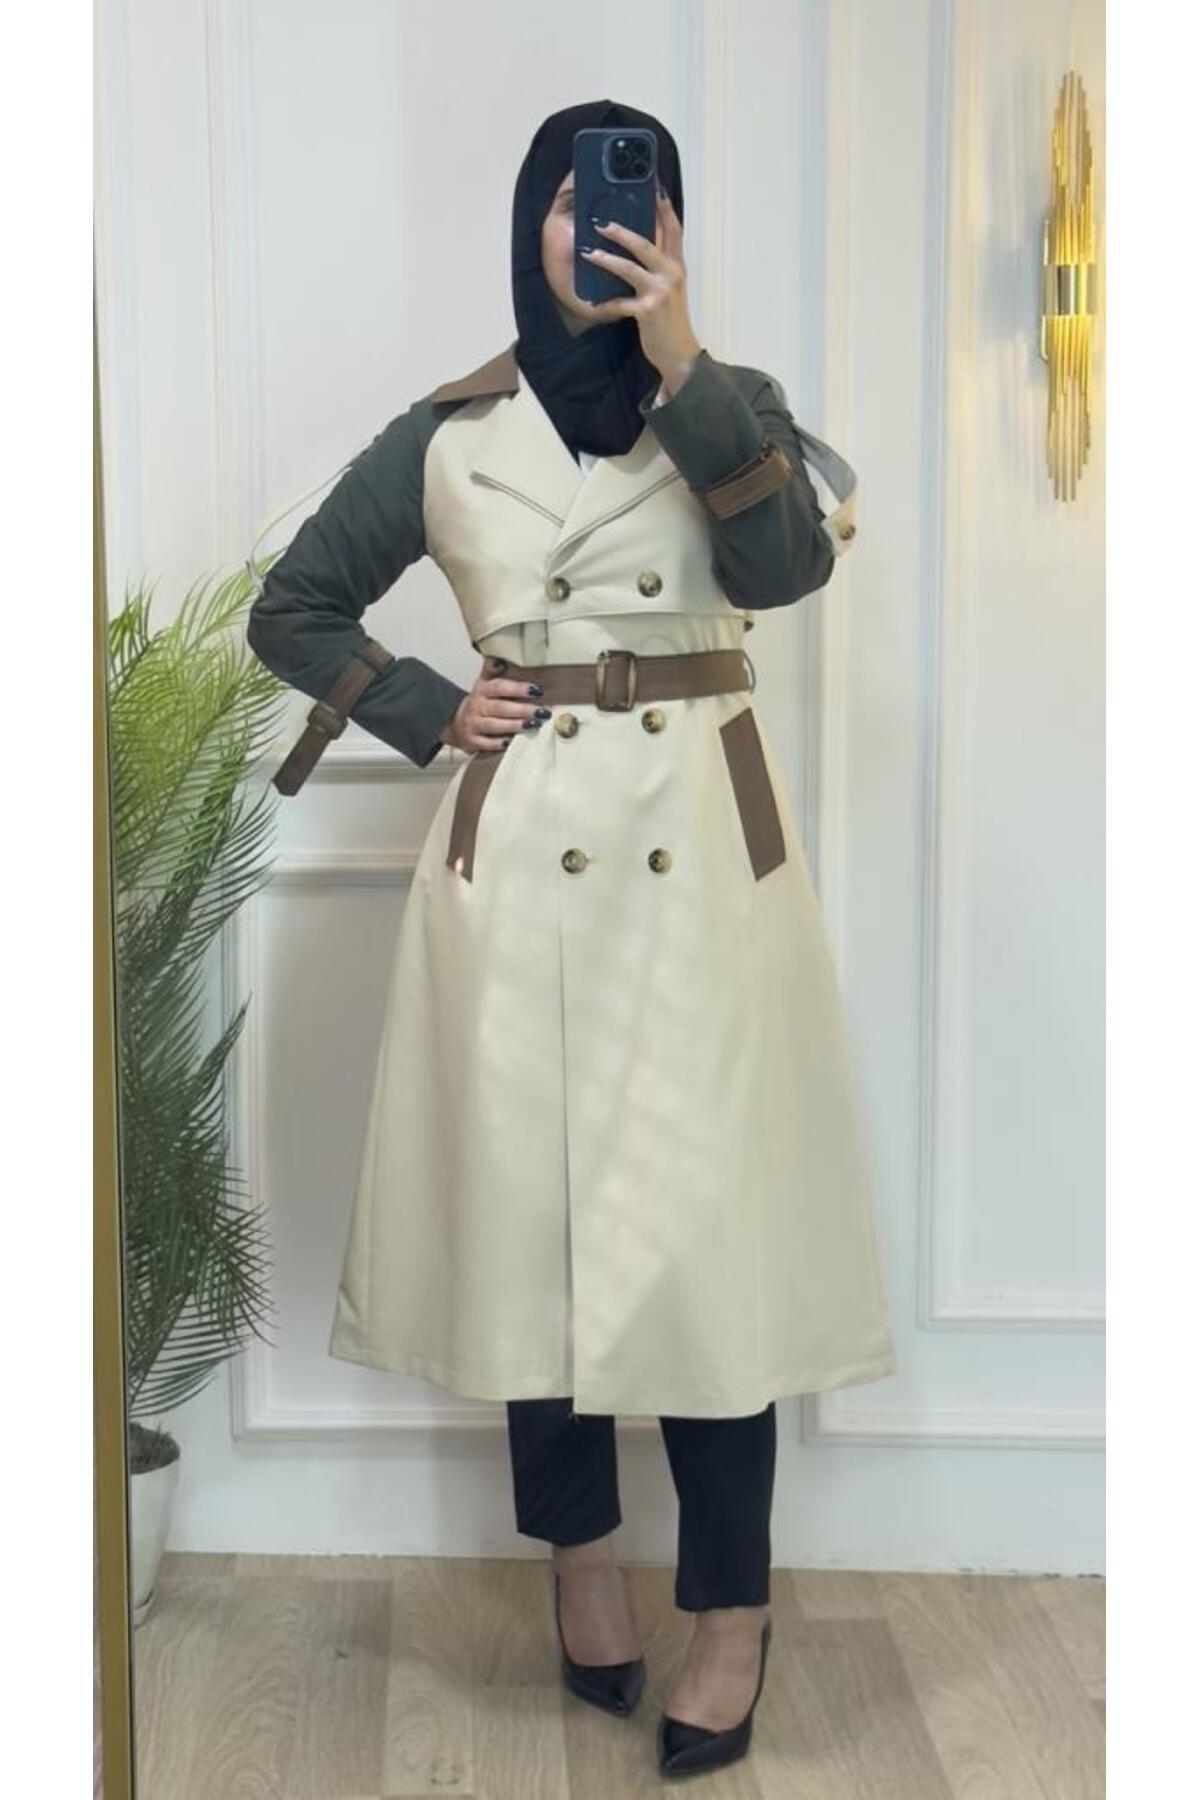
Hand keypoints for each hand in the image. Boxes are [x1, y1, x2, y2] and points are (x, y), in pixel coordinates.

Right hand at [439, 657, 550, 752]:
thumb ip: (494, 668)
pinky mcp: (472, 741)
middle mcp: (477, 706)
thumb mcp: (484, 682)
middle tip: (542, 712)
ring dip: (514, 725)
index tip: (537, 690)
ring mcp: (473, 724)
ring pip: (494, 725)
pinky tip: (512, 741)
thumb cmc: (479, 702)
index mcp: (482, 690)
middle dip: (522, 709)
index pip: (499, 687)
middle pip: (499, 707)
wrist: (456, 723)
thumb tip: (501, 654)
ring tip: (533, 725)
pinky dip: (499, 743)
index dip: (518, 688)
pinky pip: (486, 743)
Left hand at [578, 191, 702, 393]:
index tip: (653, 188)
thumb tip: (636, 248)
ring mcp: (659, 292)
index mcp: (677, 266)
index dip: (664, 208)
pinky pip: (619, 303)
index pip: (673, 229)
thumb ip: (658, 268)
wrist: (679, 353)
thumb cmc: (670, 320)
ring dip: (606, 258)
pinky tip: (592, 303)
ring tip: (588, 252)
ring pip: (629, 267)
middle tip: (601, 221)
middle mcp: (671, 274)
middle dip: (622, 230)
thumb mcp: (670, 289)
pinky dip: (604, 303)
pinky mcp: (647, 311)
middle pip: (647, 242)